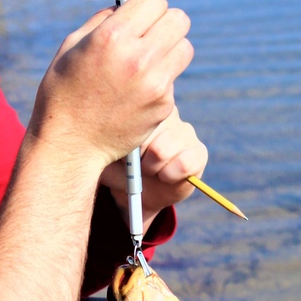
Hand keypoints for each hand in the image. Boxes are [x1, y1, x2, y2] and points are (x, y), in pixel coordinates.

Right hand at [28, 0, 192, 173]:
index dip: (146, 6)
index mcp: (111, 36)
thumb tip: (126, 7)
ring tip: (147, 62)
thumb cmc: (63, 92)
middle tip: (150, 35)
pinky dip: (159, 81)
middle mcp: (138, 57)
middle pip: (178, 20)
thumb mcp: (72, 47)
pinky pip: (172, 79)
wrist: (69, 144)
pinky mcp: (164, 105)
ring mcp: (155, 83)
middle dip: (164, 24)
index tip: (140, 17)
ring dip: (170, 50)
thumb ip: (102, 21)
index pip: (155, 0)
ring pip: (184, 48)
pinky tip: (136, 93)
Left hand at [99, 106, 208, 230]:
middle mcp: (167, 112)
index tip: (121, 152)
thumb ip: (105, 138)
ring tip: (148, 170)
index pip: (136, 112)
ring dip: (151, 168)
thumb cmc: (116, 168)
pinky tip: (164, 176)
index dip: (127, 138)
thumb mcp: (102, 152)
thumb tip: (116, 135)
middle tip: (135, 163)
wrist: (135, 195)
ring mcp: (185, 131)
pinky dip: (169, 175)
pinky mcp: (198, 152)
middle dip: (136, 156)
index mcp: (143, 106)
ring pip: (163, 150)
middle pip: (148, 131)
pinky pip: (184, 164)